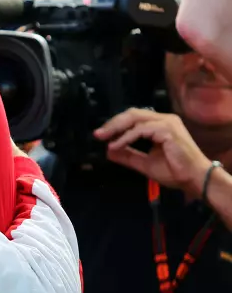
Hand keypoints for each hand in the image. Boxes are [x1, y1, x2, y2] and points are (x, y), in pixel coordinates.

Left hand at [94, 108, 212, 195]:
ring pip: (135, 118)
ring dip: (116, 128)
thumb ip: (128, 155)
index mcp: (160, 125)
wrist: (194, 179)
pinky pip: (141, 129)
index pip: (134, 118)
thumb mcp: (144, 163)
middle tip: (98, 134)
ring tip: (104, 138)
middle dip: (113, 123)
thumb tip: (109, 151)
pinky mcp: (167, 129)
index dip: (116, 124)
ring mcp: (167, 123)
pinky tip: (116, 145)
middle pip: (132, 113)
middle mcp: (164, 120)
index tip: (101, 135)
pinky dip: (126, 137)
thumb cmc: (175, 171)